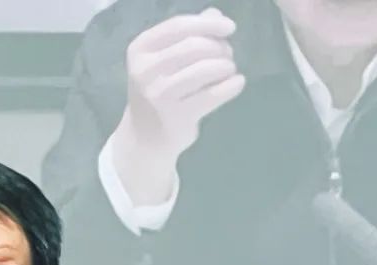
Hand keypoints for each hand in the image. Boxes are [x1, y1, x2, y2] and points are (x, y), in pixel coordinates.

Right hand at [108, 7, 244, 205]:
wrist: (145, 137)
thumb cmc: (158, 91)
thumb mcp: (163, 60)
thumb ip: (187, 35)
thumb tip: (215, 15)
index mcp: (139, 50)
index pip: (179, 26)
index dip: (208, 24)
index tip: (229, 28)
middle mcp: (145, 71)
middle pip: (195, 46)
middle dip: (219, 47)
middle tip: (227, 56)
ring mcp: (160, 95)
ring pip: (206, 69)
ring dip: (226, 66)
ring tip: (229, 70)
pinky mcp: (177, 116)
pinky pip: (214, 94)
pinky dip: (232, 85)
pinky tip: (236, 83)